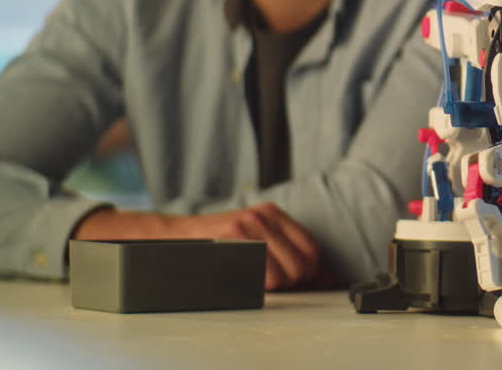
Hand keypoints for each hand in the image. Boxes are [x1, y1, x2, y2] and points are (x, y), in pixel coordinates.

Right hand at [74, 203, 319, 290]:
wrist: (175, 236)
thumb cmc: (216, 244)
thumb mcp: (254, 240)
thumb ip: (286, 255)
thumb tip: (325, 277)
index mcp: (273, 214)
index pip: (311, 248)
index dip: (309, 272)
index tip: (298, 282)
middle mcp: (264, 215)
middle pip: (303, 262)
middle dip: (295, 282)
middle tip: (277, 286)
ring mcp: (249, 223)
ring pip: (285, 271)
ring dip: (277, 286)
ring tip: (261, 283)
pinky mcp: (233, 234)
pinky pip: (262, 271)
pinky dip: (261, 284)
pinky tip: (249, 280)